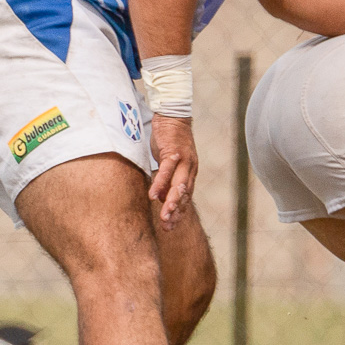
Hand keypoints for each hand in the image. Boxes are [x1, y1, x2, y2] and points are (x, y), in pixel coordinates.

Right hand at [148, 114, 197, 229]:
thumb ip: (168, 178)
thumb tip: (162, 196)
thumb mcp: (169, 162)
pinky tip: (154, 196)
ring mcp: (184, 161)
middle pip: (185, 196)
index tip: (170, 227)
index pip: (186, 198)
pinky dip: (160, 184)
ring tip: (164, 217)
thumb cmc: (169, 140)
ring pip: (179, 186)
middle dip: (176, 213)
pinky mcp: (173, 153)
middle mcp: (190, 169)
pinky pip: (167, 171)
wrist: (173, 116)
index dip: (179, 213)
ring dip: (171, 203)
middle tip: (168, 228)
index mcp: (190, 173)